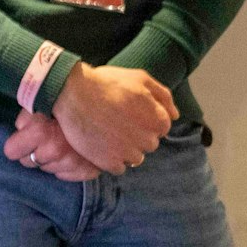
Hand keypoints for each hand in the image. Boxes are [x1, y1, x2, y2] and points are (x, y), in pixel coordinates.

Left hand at [4, 110, 99, 181]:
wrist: (107, 108)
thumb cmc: (69, 101)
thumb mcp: (42, 103)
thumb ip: (26, 118)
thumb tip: (20, 131)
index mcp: (40, 132)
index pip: (12, 151)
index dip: (16, 144)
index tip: (22, 139)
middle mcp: (55, 150)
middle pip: (29, 162)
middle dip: (33, 151)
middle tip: (46, 138)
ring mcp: (74, 163)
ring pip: (48, 169)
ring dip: (51, 159)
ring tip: (62, 142)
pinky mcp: (90, 171)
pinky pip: (66, 176)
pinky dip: (67, 168)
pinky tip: (73, 153)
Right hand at [52, 63, 175, 173]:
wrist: (72, 93)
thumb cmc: (106, 82)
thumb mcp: (139, 78)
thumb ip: (163, 96)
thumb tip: (175, 115)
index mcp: (158, 120)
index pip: (162, 128)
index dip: (145, 120)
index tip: (129, 113)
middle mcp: (147, 139)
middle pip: (149, 144)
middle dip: (137, 135)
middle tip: (117, 122)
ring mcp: (128, 152)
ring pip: (135, 158)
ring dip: (125, 149)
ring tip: (108, 133)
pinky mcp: (109, 162)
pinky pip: (119, 168)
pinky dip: (112, 159)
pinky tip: (102, 145)